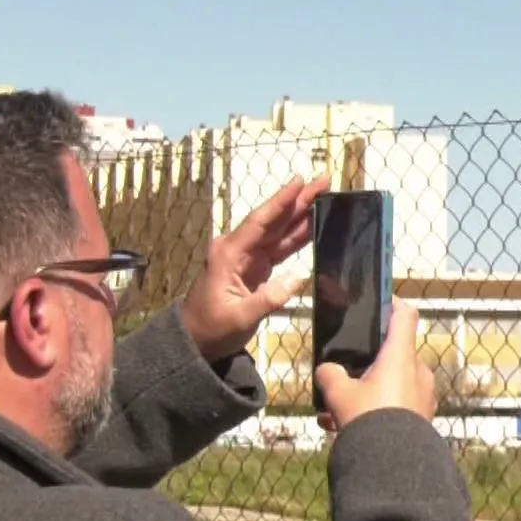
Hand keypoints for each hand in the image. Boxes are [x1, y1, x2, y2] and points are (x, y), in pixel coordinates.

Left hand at [179, 173, 330, 360]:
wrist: (197, 339)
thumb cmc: (213, 328)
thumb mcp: (240, 317)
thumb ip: (269, 298)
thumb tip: (299, 277)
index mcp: (229, 253)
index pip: (260, 222)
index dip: (281, 202)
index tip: (300, 182)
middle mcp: (238, 248)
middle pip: (273, 219)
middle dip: (298, 200)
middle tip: (323, 180)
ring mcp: (247, 256)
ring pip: (278, 230)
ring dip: (301, 214)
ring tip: (324, 196)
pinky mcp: (255, 267)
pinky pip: (279, 247)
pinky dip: (296, 235)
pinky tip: (312, 225)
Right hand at [315, 300, 435, 429]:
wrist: (394, 464)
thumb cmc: (368, 417)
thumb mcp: (338, 393)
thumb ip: (330, 374)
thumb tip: (327, 370)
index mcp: (401, 356)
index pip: (404, 315)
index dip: (392, 303)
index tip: (379, 301)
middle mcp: (418, 371)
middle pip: (392, 355)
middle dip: (367, 364)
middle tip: (344, 375)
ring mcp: (424, 395)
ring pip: (391, 384)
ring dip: (366, 393)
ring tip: (335, 412)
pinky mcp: (423, 417)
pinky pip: (396, 406)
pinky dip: (375, 412)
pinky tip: (346, 427)